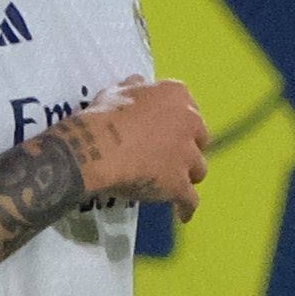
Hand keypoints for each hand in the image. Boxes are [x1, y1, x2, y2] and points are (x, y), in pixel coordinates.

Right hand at [60, 76, 207, 221]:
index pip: (188, 108)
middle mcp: (190, 123)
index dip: (177, 122)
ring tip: (173, 182)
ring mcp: (187, 156)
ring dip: (187, 175)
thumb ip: (134, 88)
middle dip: (188, 148)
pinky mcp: (179, 184)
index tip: (166, 129)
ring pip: (198, 169)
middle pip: (199, 139)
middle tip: (169, 156)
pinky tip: (183, 214)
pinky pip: (190, 200)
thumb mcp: (115, 92)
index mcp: (176, 96)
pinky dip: (186, 207)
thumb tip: (140, 82)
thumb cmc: (102, 116)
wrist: (95, 147)